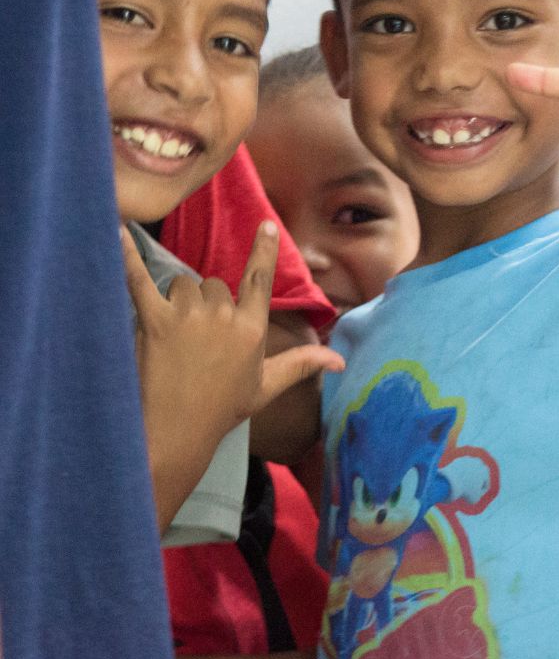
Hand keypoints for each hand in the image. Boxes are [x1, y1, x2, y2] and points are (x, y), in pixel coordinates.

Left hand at [123, 221, 344, 525]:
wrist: (177, 433)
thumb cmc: (222, 410)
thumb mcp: (267, 386)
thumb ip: (302, 364)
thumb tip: (341, 361)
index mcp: (252, 329)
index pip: (260, 280)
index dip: (264, 250)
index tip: (266, 225)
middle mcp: (223, 317)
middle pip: (213, 284)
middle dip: (204, 302)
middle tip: (194, 337)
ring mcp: (188, 317)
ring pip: (182, 285)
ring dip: (176, 299)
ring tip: (172, 334)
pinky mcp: (154, 321)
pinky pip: (139, 281)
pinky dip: (127, 258)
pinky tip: (118, 234)